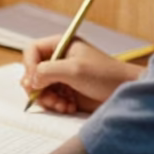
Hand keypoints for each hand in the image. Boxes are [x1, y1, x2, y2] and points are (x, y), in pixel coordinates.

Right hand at [22, 35, 142, 113]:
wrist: (125, 92)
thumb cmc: (105, 75)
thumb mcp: (74, 70)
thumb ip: (48, 71)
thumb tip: (30, 80)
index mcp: (61, 45)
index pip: (32, 51)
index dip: (28, 66)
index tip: (32, 81)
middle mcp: (59, 60)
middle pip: (33, 72)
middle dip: (38, 88)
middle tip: (45, 98)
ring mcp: (63, 77)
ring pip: (40, 89)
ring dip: (48, 99)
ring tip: (63, 105)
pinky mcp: (67, 92)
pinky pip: (51, 100)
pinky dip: (56, 106)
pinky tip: (70, 108)